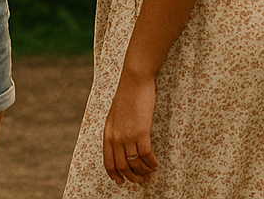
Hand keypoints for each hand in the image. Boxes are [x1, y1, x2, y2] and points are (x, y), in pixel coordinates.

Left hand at [103, 70, 158, 184]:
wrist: (134, 82)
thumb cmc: (127, 95)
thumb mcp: (114, 116)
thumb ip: (115, 131)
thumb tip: (121, 143)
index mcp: (107, 134)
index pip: (108, 162)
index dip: (115, 175)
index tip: (121, 182)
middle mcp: (116, 138)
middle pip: (122, 166)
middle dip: (132, 177)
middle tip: (140, 181)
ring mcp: (128, 136)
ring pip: (135, 162)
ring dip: (143, 172)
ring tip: (150, 175)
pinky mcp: (142, 131)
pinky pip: (146, 154)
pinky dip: (152, 163)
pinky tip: (156, 165)